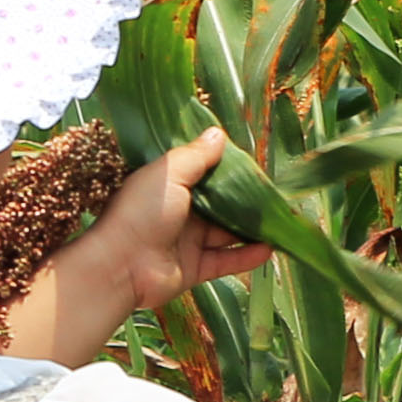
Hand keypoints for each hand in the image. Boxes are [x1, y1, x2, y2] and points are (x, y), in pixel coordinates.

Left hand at [14, 130, 269, 355]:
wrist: (120, 266)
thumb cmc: (142, 212)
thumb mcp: (169, 174)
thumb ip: (195, 156)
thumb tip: (218, 134)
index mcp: (167, 187)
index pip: (200, 174)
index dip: (224, 169)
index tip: (252, 163)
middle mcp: (177, 213)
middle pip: (217, 205)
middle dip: (243, 200)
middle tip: (274, 193)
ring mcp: (186, 242)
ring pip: (225, 234)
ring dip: (251, 228)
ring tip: (280, 220)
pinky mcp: (194, 268)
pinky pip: (226, 261)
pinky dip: (247, 256)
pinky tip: (270, 248)